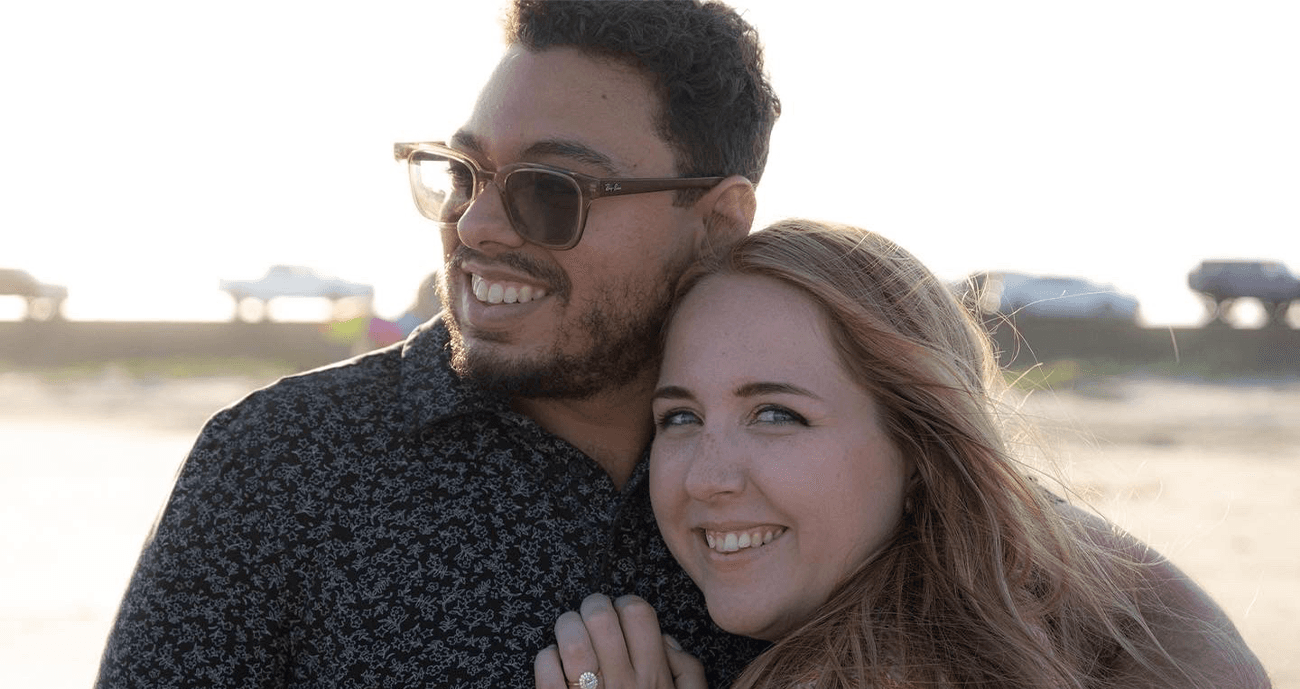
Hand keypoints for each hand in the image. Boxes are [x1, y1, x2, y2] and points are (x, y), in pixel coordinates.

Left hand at [534, 593, 706, 688]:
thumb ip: (688, 672)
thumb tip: (667, 641)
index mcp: (654, 677)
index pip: (638, 613)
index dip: (626, 605)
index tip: (620, 615)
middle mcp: (623, 684)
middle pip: (602, 616)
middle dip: (592, 607)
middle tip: (591, 617)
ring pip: (573, 639)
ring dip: (567, 627)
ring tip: (569, 633)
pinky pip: (546, 668)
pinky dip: (546, 658)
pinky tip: (554, 663)